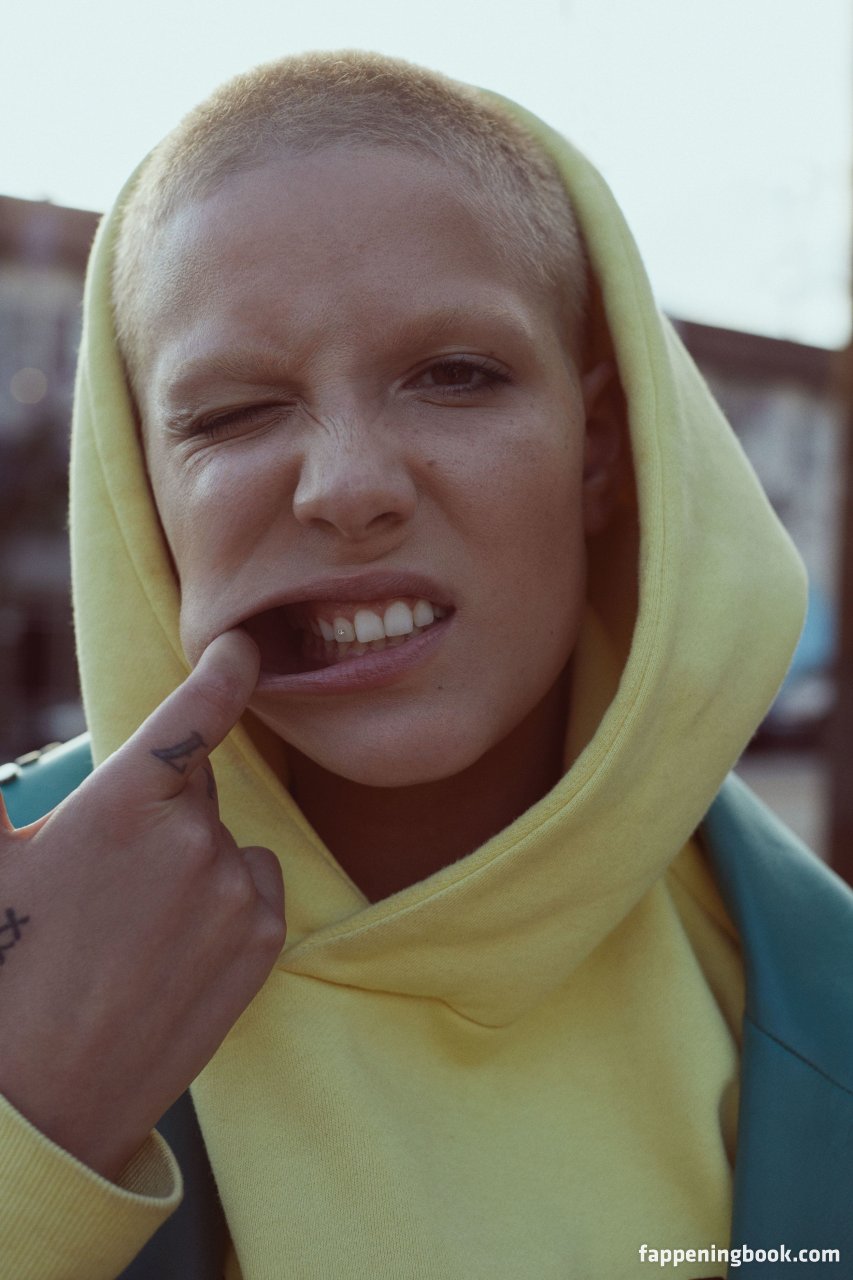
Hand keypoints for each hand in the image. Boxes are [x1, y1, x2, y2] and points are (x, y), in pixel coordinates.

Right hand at [0, 630, 284, 1180]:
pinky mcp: (263, 939)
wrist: (42, 1100)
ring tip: (136, 924)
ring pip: (223, 840)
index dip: (226, 668)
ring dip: (193, 856)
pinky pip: (256, 883)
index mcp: (123, 802)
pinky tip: (176, 944)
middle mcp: (193, 837)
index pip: (196, 711)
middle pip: (195, 784)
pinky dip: (229, 896)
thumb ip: (0, 797)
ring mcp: (235, 890)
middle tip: (111, 871)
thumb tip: (9, 776)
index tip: (243, 647)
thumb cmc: (4, 971)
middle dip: (163, 803)